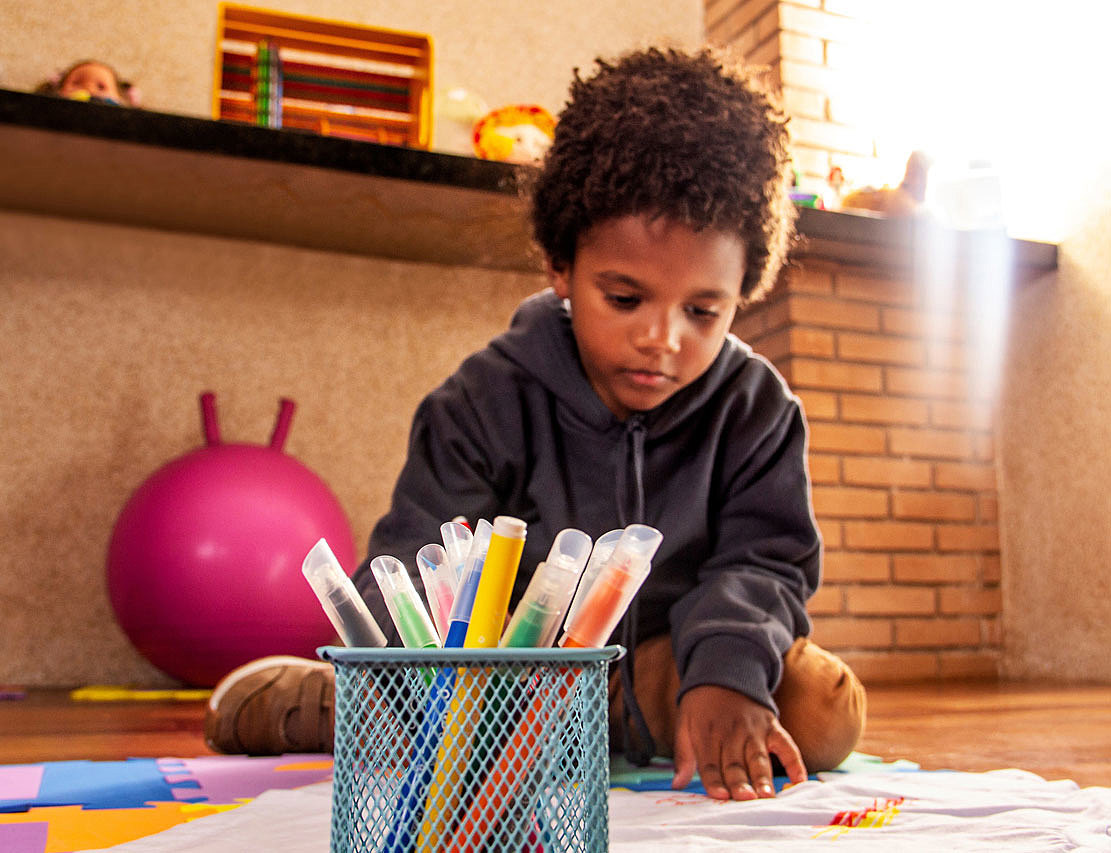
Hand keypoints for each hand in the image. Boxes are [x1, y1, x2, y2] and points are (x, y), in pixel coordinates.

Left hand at [672, 684, 806, 799]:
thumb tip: (676, 785)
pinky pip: (786, 746)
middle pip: (735, 764)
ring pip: (758, 758)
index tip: (719, 796)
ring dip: (763, 777)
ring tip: (768, 795)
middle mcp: (732, 734)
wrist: (722, 673)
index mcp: (707, 735)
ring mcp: (754, 730)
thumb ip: (683, 755)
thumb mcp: (684, 723)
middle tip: (746, 800)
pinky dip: (794, 762)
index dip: (714, 781)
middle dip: (740, 783)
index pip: (710, 764)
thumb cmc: (701, 706)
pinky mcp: (772, 727)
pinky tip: (799, 780)